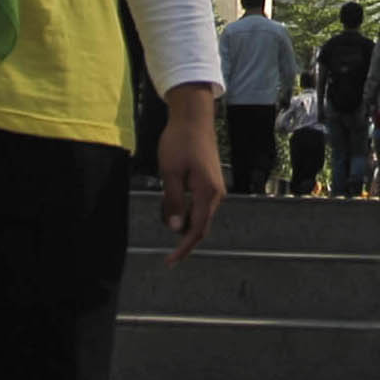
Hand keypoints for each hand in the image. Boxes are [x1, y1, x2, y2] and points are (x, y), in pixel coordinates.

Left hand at [157, 83, 224, 262]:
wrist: (193, 118)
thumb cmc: (179, 142)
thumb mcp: (170, 173)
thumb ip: (173, 202)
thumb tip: (174, 229)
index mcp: (207, 193)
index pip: (197, 229)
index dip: (184, 248)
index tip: (170, 261)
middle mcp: (216, 194)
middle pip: (201, 226)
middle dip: (183, 237)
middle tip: (165, 242)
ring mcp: (216, 187)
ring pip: (200, 215)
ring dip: (183, 220)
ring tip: (163, 206)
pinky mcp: (211, 181)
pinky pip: (200, 204)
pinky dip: (187, 209)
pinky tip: (173, 199)